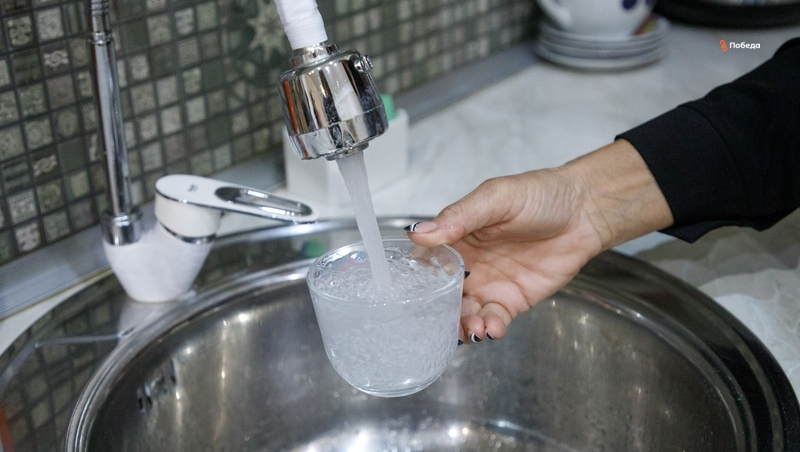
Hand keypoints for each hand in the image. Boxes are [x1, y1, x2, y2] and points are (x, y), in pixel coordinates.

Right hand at [407, 140, 672, 342]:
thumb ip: (459, 217)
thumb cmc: (540, 194)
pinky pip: (494, 320)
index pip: (426, 263)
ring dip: (463, 326)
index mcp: (456, 237)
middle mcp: (468, 263)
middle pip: (442, 295)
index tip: (414, 295)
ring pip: (465, 314)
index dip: (418, 281)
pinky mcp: (512, 301)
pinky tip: (492, 329)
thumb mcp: (495, 198)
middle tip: (442, 322)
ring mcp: (489, 284)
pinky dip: (489, 329)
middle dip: (439, 313)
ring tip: (473, 328)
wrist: (585, 211)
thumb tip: (419, 233)